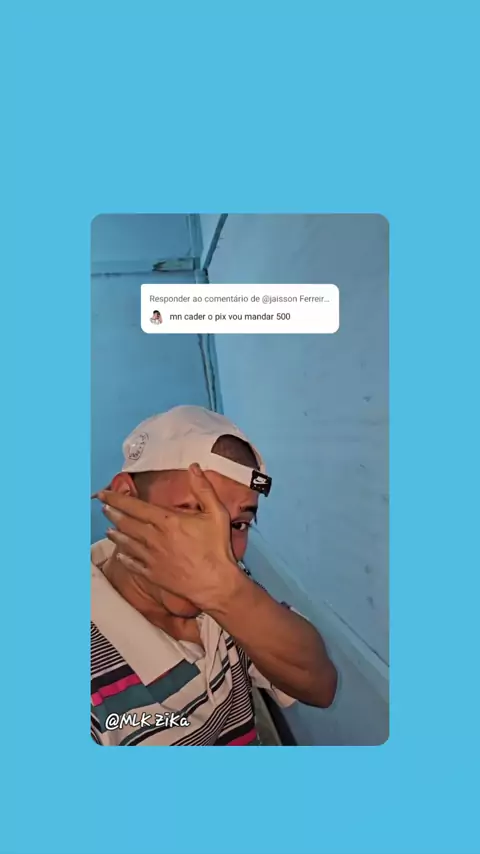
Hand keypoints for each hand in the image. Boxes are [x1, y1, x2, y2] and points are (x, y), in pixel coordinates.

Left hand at [95, 464, 239, 610]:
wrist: (215, 583)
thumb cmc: (216, 548)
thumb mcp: (217, 513)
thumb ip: (204, 489)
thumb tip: (194, 467)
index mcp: (167, 521)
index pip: (135, 507)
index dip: (117, 499)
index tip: (104, 493)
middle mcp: (154, 538)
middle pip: (126, 523)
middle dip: (112, 513)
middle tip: (104, 507)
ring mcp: (151, 558)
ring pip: (126, 543)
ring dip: (116, 534)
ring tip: (108, 529)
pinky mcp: (153, 574)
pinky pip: (133, 564)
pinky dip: (124, 558)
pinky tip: (120, 554)